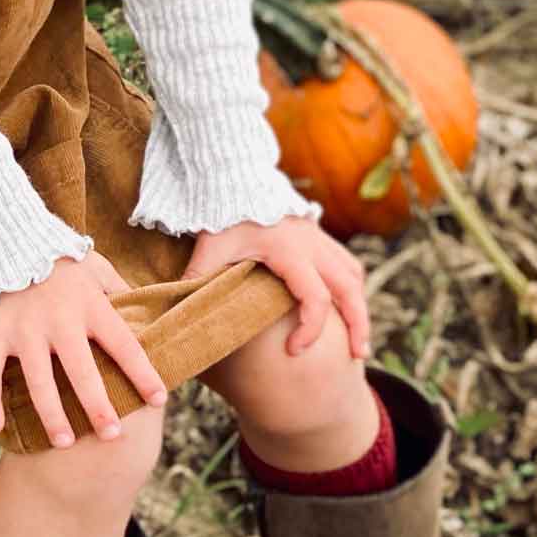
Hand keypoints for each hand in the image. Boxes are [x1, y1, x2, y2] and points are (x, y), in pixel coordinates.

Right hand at [0, 249, 168, 449]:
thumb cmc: (52, 254)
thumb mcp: (93, 265)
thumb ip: (117, 288)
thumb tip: (143, 308)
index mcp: (90, 306)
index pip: (124, 345)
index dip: (143, 374)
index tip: (159, 399)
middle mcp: (59, 322)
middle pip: (83, 373)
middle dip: (99, 408)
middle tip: (112, 436)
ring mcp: (23, 330)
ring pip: (39, 382)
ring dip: (52, 415)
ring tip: (64, 442)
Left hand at [181, 217, 368, 358]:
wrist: (235, 179)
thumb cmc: (223, 216)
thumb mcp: (211, 248)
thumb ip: (199, 278)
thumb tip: (178, 314)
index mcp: (290, 252)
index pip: (315, 298)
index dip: (311, 329)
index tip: (294, 350)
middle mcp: (312, 245)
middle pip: (350, 289)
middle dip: (358, 325)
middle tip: (357, 357)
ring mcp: (319, 238)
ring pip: (354, 274)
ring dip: (359, 306)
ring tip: (358, 338)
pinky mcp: (318, 235)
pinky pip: (347, 263)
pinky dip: (351, 286)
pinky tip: (347, 307)